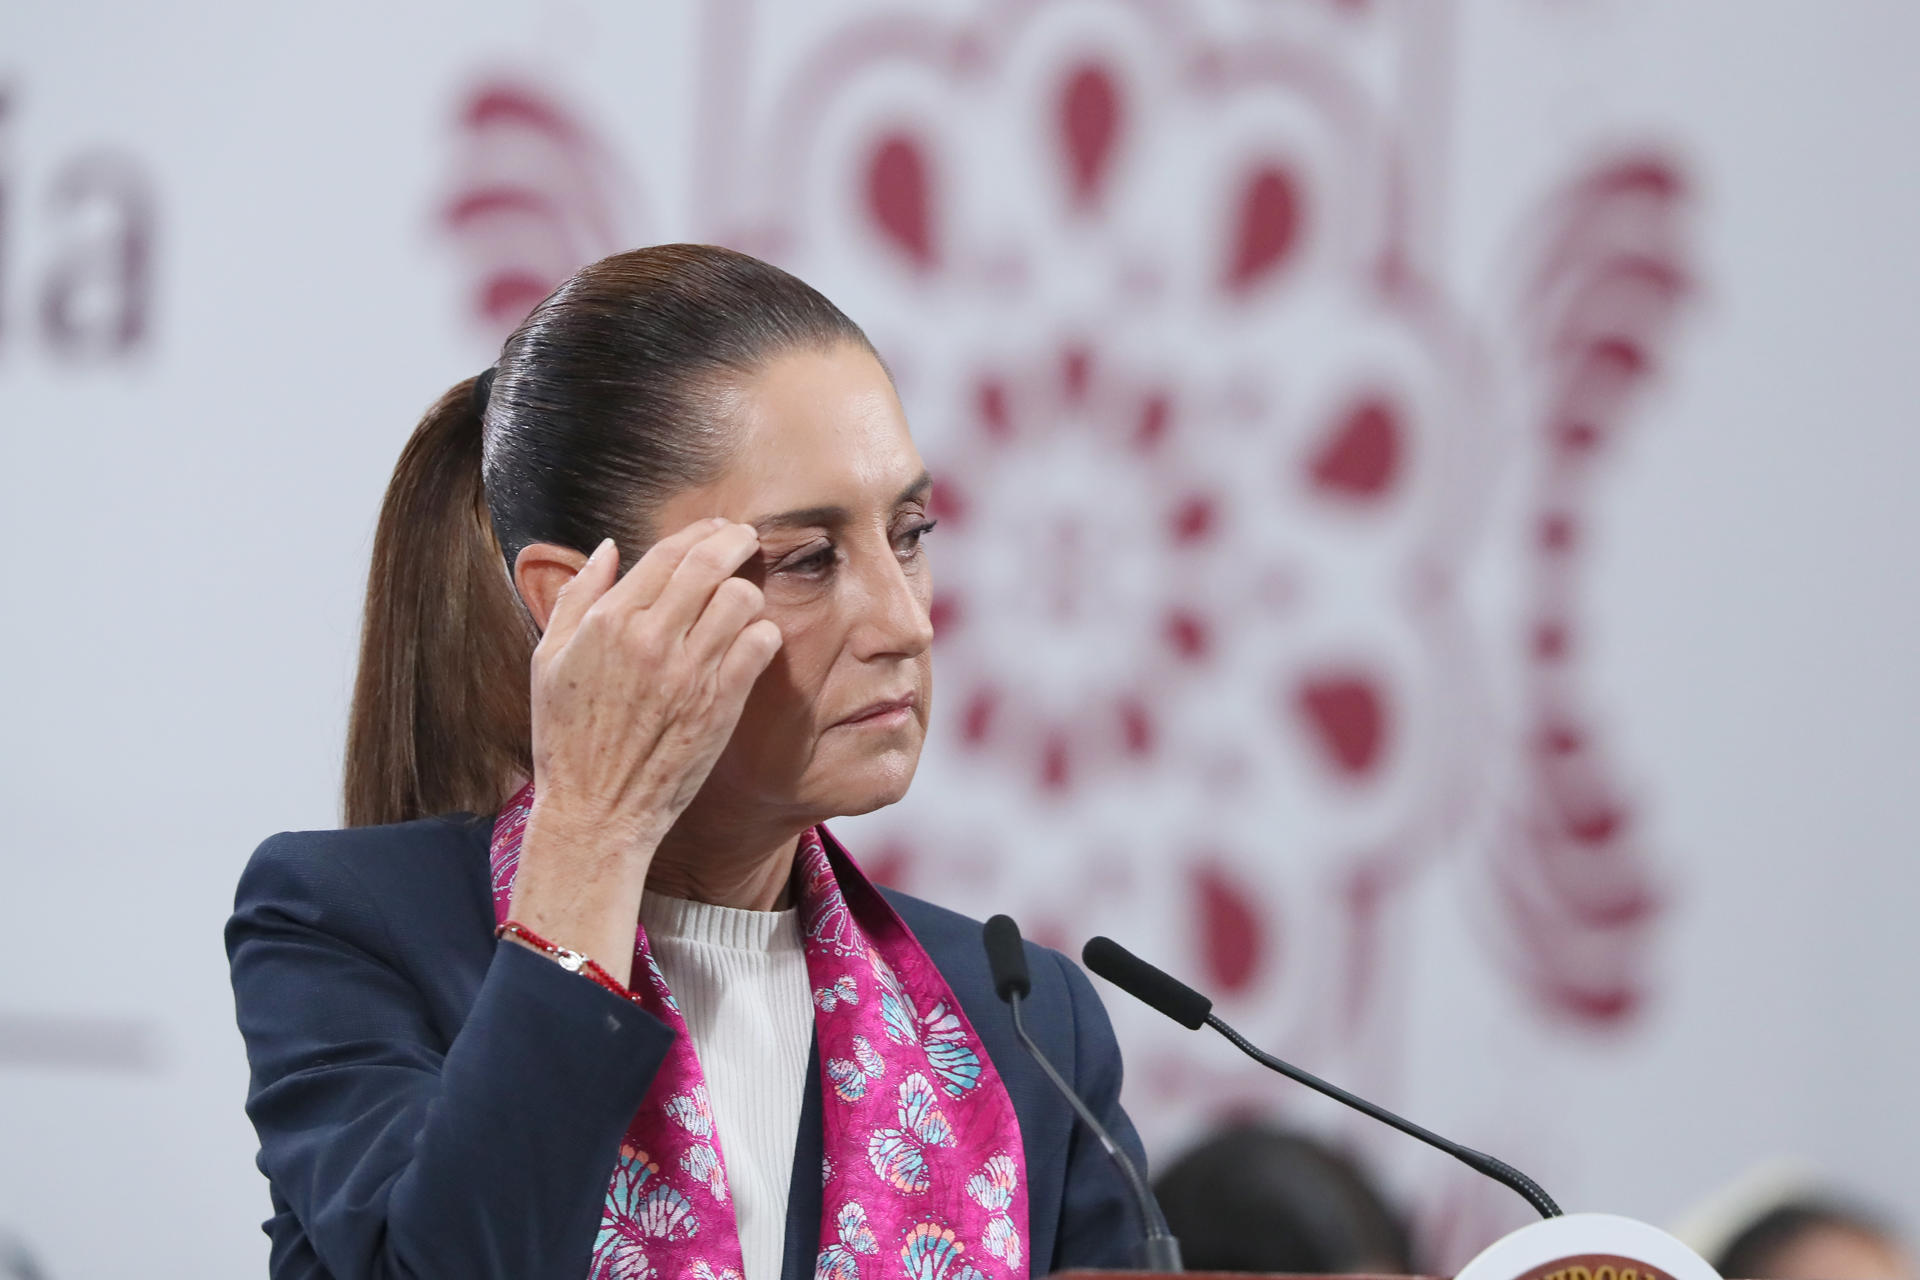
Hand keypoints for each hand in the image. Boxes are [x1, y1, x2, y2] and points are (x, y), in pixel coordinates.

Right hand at [505, 518, 782, 983]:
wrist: (596, 811)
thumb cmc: (567, 738)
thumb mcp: (548, 661)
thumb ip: (576, 598)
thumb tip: (607, 548)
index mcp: (606, 623)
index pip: (667, 552)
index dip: (700, 532)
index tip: (717, 529)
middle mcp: (649, 639)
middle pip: (710, 562)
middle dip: (735, 540)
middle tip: (747, 538)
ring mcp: (687, 672)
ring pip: (741, 598)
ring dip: (749, 591)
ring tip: (745, 601)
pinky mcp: (719, 703)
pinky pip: (760, 644)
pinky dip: (763, 634)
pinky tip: (754, 642)